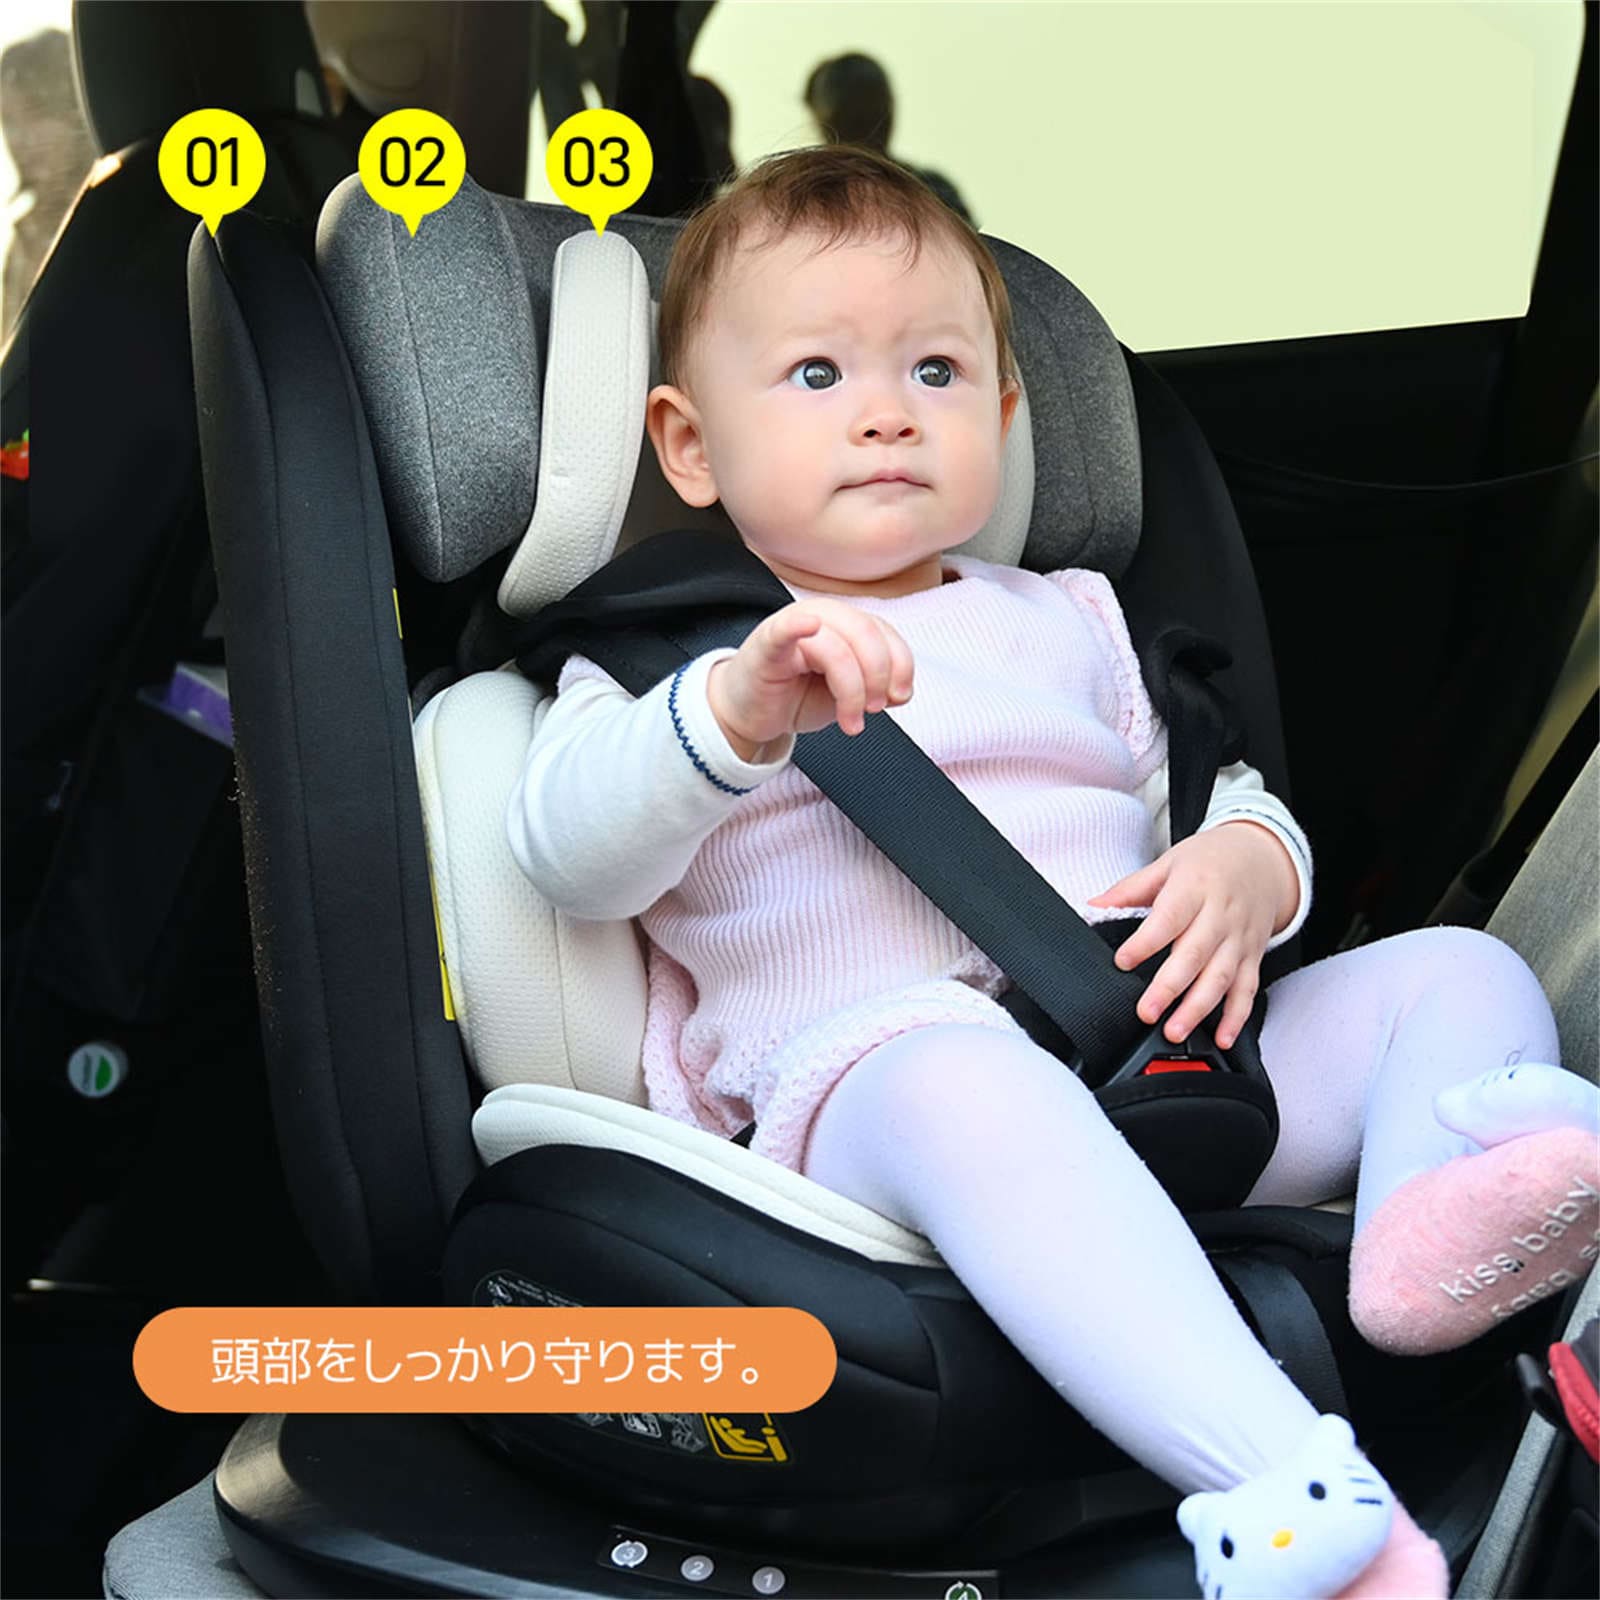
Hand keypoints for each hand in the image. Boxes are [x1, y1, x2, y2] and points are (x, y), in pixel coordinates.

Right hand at [707, 599, 914, 761]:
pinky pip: (784, 630)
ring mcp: (793, 627)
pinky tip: (809, 627)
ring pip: (838, 646)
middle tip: (873, 710)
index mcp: (845, 623)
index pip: (885, 631)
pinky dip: (798, 625)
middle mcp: (822, 616)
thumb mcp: (846, 693)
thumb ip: (874, 686)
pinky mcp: (766, 645)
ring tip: (850, 720)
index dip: (901, 665)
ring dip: (852, 689)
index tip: (898, 698)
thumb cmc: (795, 696)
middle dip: (878, 677)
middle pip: (866, 633)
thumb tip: (901, 693)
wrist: (749, 714)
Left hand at [1085, 822, 1298, 1048]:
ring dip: (1198, 1008)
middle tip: (1147, 1012)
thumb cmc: (1210, 861)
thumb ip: (1131, 888)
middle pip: (1194, 955)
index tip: (1123, 962)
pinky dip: (1237, 1017)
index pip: (1168, 919)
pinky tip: (1222, 1038)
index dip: (1145, 942)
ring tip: (1175, 1030)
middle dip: (1169, 988)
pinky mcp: (1254, 956)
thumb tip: (1094, 905)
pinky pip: (1247, 989)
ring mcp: (1239, 938)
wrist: (1263, 857)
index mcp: (1194, 888)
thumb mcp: (1169, 863)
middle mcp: (1220, 915)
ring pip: (1221, 977)